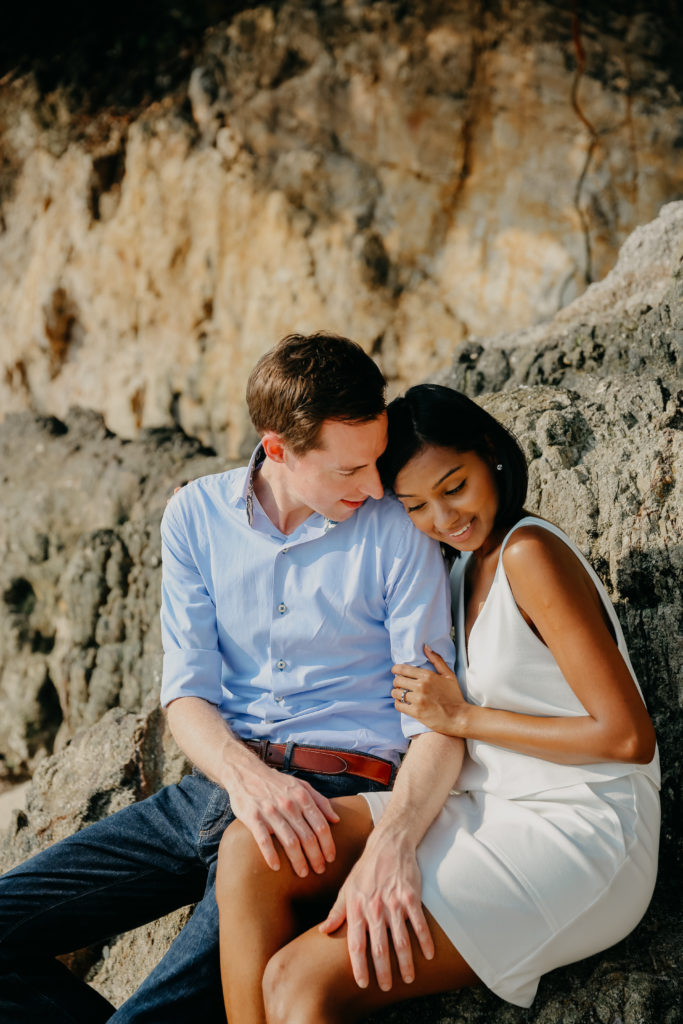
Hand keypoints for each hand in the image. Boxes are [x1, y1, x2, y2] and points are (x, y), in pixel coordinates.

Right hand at [227, 758, 339, 877]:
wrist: (246, 772)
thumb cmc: (277, 783)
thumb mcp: (301, 785)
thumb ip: (320, 801)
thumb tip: (337, 820)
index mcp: (302, 796)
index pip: (321, 825)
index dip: (328, 844)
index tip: (331, 858)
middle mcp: (288, 804)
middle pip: (308, 837)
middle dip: (316, 857)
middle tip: (320, 870)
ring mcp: (270, 811)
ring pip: (289, 841)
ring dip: (298, 861)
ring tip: (303, 873)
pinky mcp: (253, 817)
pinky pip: (263, 840)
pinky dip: (270, 855)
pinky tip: (276, 867)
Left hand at [319, 829, 432, 989]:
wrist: (388, 845)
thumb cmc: (366, 869)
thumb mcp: (346, 888)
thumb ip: (336, 911)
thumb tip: (323, 930)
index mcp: (357, 907)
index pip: (356, 944)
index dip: (359, 966)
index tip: (362, 983)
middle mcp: (375, 907)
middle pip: (380, 947)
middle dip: (383, 971)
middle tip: (386, 986)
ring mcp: (394, 902)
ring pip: (401, 939)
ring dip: (405, 962)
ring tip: (407, 978)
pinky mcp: (410, 896)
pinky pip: (419, 923)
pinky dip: (424, 941)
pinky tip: (428, 955)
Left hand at [391, 645, 466, 734]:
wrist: (459, 717)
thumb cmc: (454, 696)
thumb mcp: (449, 675)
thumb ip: (437, 660)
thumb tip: (426, 647)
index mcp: (428, 676)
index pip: (403, 669)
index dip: (396, 669)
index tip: (395, 671)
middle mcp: (421, 686)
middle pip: (397, 681)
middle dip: (397, 682)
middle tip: (400, 685)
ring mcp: (418, 699)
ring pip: (396, 693)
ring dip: (397, 693)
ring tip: (402, 695)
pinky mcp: (416, 712)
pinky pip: (398, 705)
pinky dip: (399, 704)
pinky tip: (403, 703)